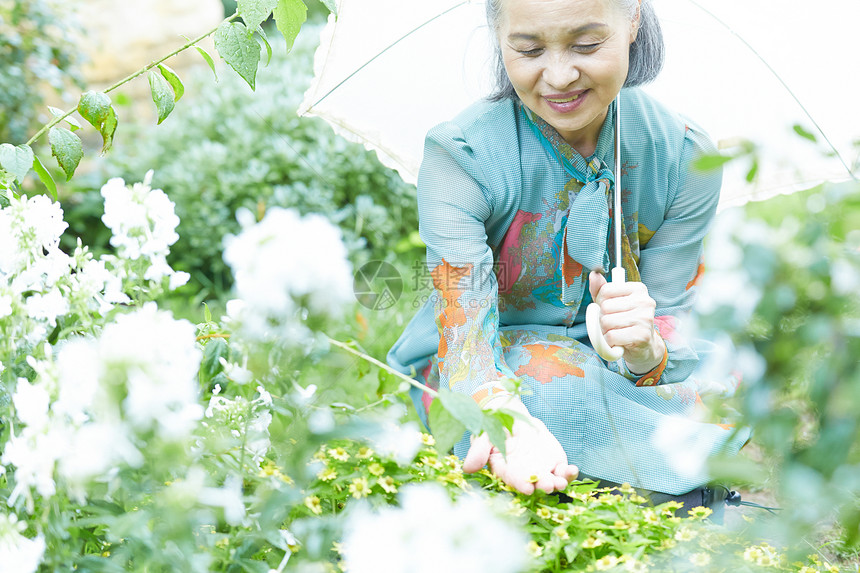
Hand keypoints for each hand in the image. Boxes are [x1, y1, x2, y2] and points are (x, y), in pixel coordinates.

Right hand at [462, 402, 577, 493]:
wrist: (510, 415)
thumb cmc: (493, 426)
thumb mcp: (484, 434)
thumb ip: (478, 451)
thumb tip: (467, 468)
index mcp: (506, 470)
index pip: (513, 480)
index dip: (520, 484)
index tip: (527, 488)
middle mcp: (524, 474)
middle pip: (535, 483)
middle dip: (542, 485)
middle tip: (548, 485)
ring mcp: (541, 468)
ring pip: (551, 480)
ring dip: (558, 482)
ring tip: (562, 480)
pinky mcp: (554, 461)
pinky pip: (563, 470)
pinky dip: (569, 472)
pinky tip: (572, 470)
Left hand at [588, 270, 663, 373]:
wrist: (643, 348)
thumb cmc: (624, 322)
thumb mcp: (612, 303)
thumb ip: (600, 289)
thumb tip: (593, 274)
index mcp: (638, 289)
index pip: (606, 290)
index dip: (601, 303)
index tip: (611, 310)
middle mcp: (645, 301)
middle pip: (605, 307)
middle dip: (603, 318)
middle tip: (614, 324)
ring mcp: (645, 318)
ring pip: (606, 322)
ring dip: (606, 331)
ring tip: (617, 332)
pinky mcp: (641, 335)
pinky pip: (611, 336)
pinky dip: (610, 342)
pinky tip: (620, 341)